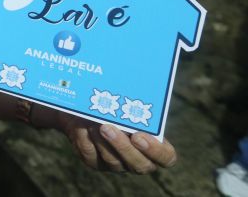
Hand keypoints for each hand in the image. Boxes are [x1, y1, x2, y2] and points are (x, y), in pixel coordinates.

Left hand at [54, 111, 175, 173]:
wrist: (86, 111)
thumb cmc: (116, 105)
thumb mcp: (128, 103)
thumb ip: (135, 102)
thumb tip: (135, 83)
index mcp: (154, 148)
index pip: (166, 158)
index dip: (155, 151)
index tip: (139, 135)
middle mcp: (137, 160)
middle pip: (138, 164)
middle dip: (122, 146)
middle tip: (108, 127)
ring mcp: (116, 164)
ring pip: (112, 160)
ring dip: (101, 140)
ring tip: (92, 122)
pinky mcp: (94, 162)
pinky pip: (90, 155)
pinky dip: (85, 139)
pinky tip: (82, 125)